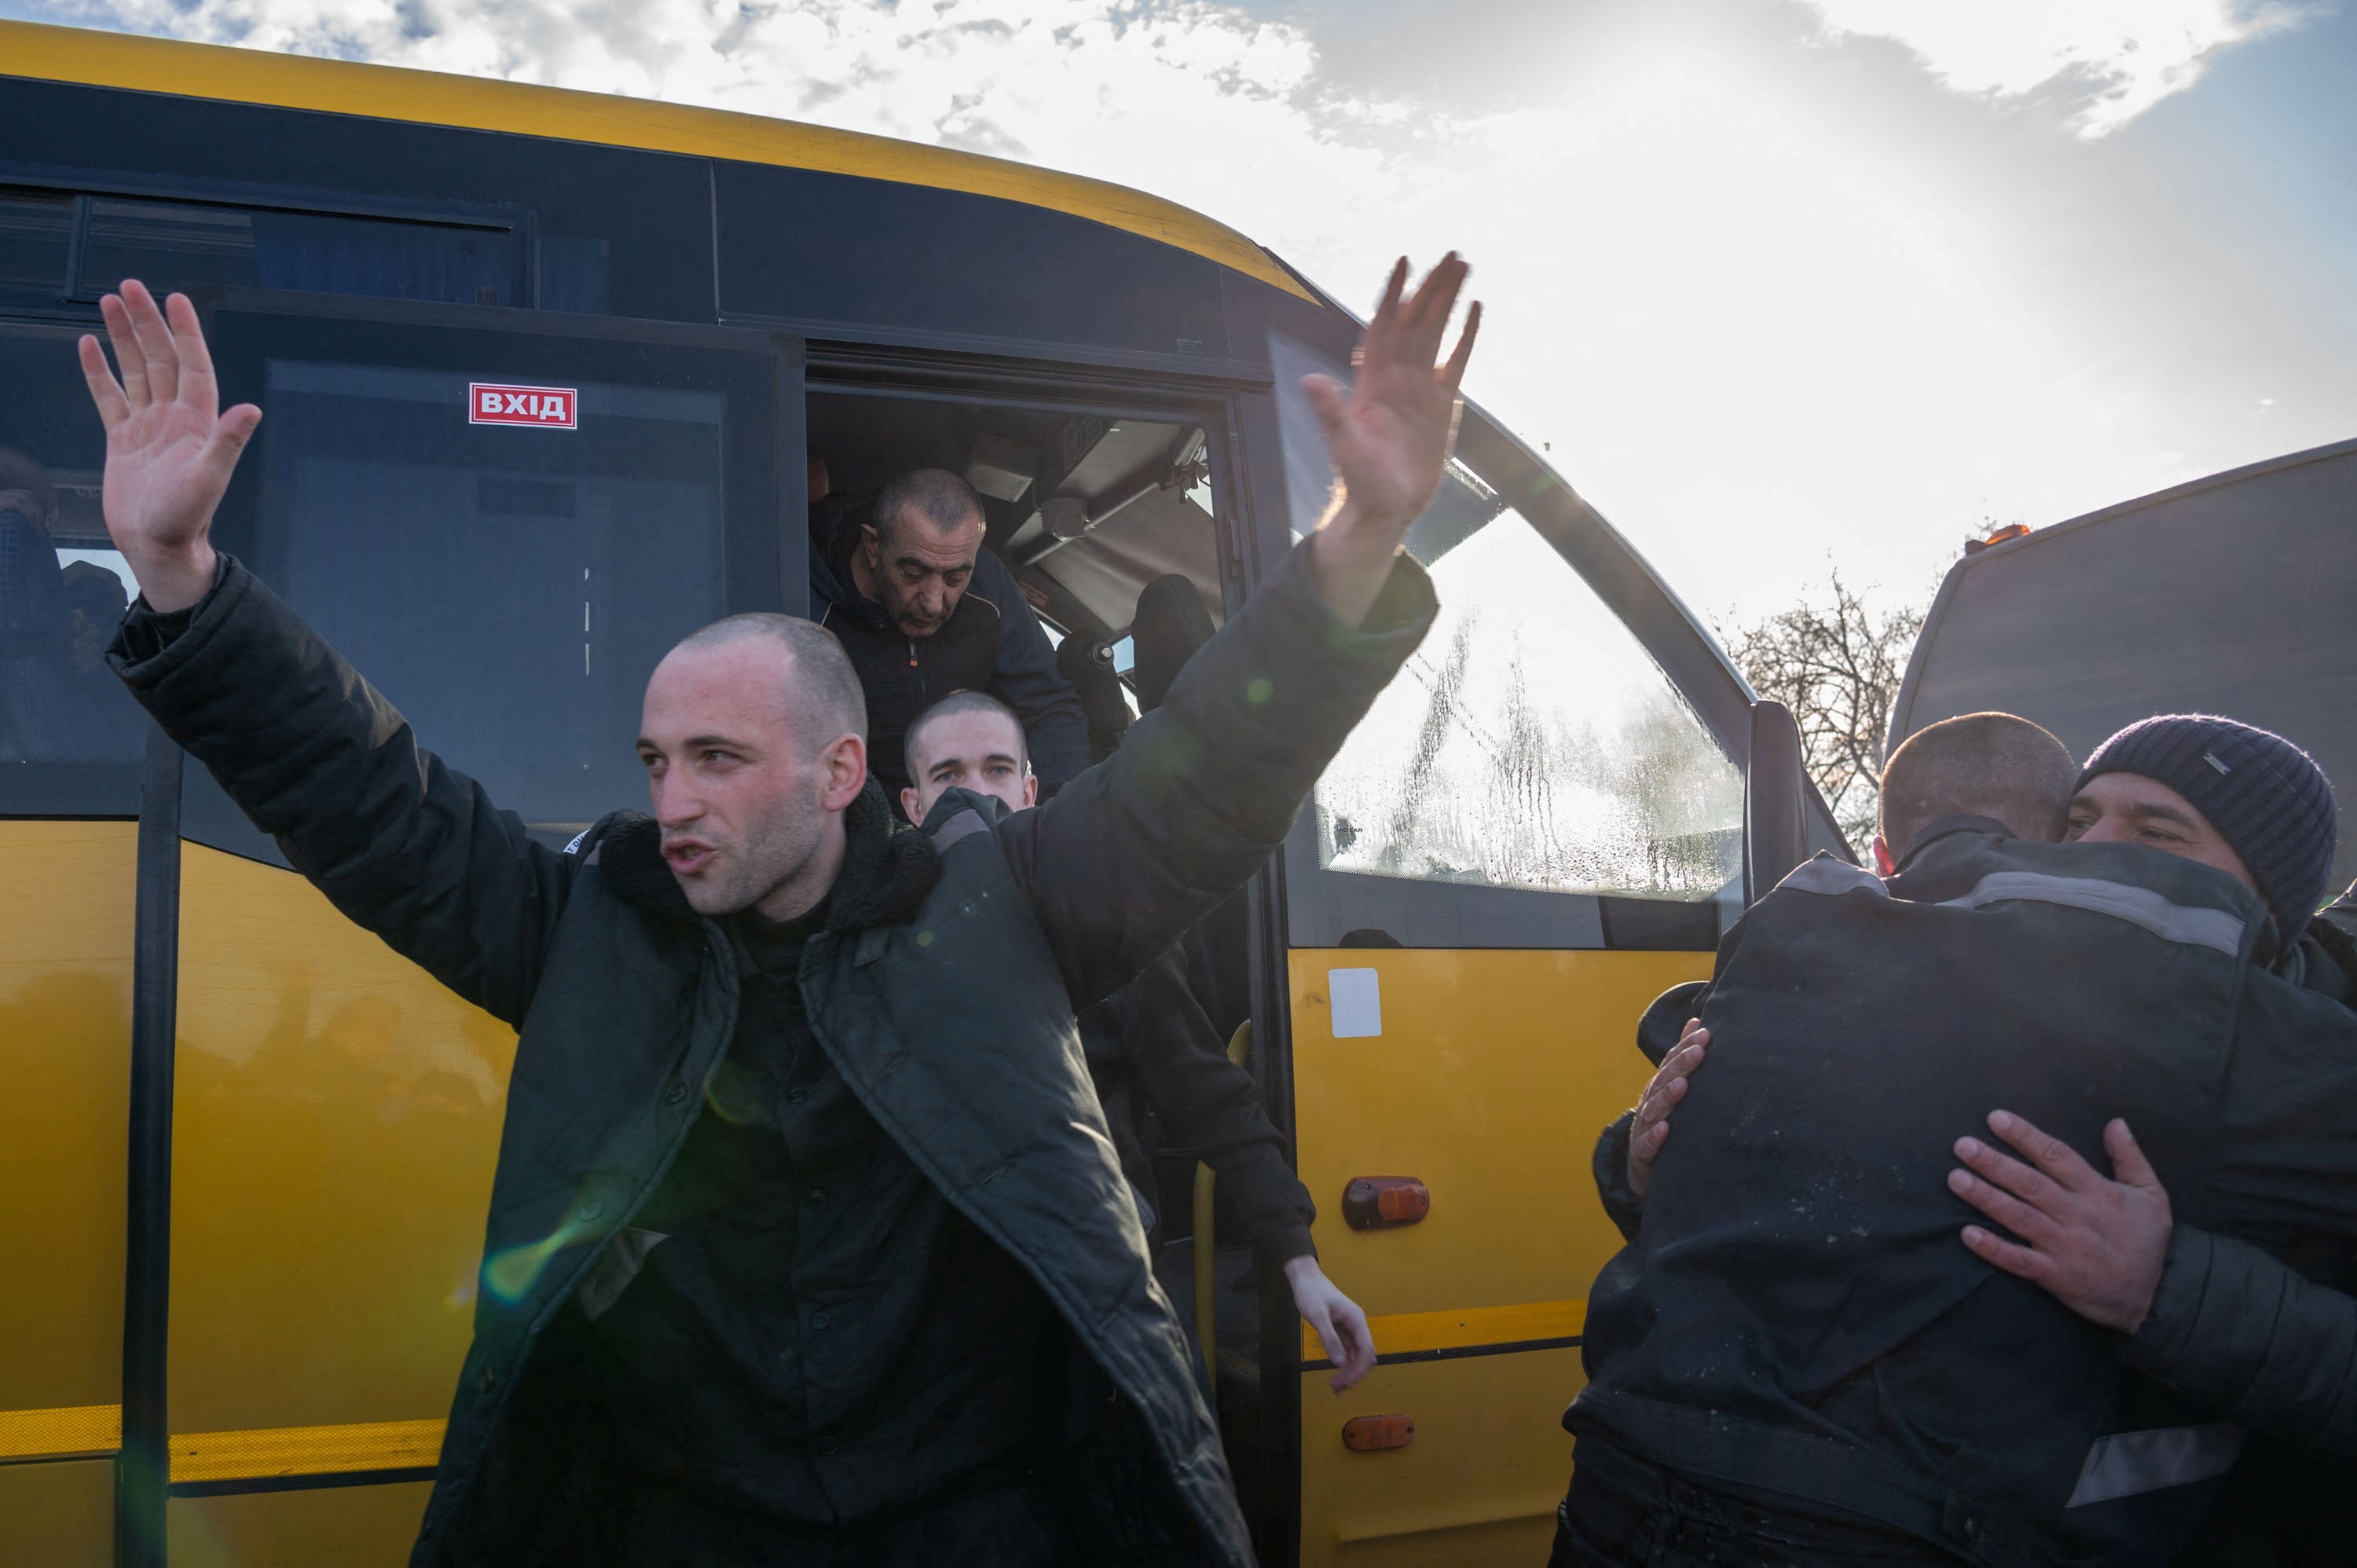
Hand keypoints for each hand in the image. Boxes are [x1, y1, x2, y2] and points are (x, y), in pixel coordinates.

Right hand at [77, 280, 260, 611]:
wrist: (159, 548)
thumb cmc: (186, 519)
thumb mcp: (208, 479)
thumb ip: (227, 443)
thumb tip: (252, 410)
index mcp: (197, 422)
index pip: (192, 364)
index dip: (185, 331)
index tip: (174, 298)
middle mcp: (174, 418)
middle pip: (160, 358)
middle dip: (146, 322)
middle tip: (130, 286)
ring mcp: (148, 427)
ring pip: (135, 371)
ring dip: (124, 337)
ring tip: (110, 303)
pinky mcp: (123, 440)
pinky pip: (109, 396)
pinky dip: (99, 371)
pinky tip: (89, 345)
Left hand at [1286, 1254, 1375, 1391]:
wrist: (1304, 1277)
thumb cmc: (1311, 1292)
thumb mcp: (1318, 1316)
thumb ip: (1329, 1339)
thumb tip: (1340, 1363)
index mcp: (1356, 1319)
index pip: (1366, 1349)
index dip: (1359, 1369)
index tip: (1347, 1382)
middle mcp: (1357, 1325)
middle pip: (1364, 1355)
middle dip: (1354, 1373)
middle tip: (1338, 1388)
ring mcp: (1350, 1328)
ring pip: (1356, 1355)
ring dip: (1349, 1371)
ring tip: (1336, 1386)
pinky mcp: (1341, 1330)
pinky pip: (1347, 1350)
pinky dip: (1343, 1363)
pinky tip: (1336, 1372)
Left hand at [1303, 254, 1480, 625]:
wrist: (1386, 508)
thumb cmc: (1361, 482)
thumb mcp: (1344, 447)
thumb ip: (1330, 412)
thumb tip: (1309, 381)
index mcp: (1371, 381)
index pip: (1383, 325)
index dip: (1393, 293)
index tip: (1404, 261)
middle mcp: (1396, 377)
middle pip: (1416, 320)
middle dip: (1432, 286)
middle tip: (1452, 254)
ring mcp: (1419, 388)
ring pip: (1436, 332)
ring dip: (1448, 300)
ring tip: (1464, 267)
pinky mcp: (1441, 404)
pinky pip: (1455, 362)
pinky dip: (1465, 336)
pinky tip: (1474, 310)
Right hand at [1627, 1019, 1706, 1199]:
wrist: (1640, 1165)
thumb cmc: (1663, 1121)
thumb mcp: (1670, 1088)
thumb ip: (1681, 1057)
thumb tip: (1697, 1022)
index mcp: (1658, 1087)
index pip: (1670, 1063)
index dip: (1685, 1047)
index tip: (1706, 1033)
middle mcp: (1650, 1103)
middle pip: (1663, 1081)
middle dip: (1680, 1064)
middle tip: (1700, 1051)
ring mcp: (1645, 1126)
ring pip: (1655, 1109)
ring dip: (1668, 1096)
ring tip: (1683, 1085)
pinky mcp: (1643, 1152)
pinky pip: (1647, 1144)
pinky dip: (1655, 1136)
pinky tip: (1666, 1129)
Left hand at [1948, 1111, 2171, 1333]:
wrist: (2157, 1297)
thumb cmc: (2149, 1243)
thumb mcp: (2152, 1195)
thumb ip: (2131, 1157)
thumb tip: (2116, 1122)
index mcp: (2098, 1192)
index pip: (2056, 1156)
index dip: (2025, 1136)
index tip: (1995, 1118)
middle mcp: (2078, 1215)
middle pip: (2030, 1183)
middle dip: (1994, 1163)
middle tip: (1963, 1145)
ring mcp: (2065, 1246)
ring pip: (2020, 1217)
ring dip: (1986, 1198)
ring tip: (1956, 1179)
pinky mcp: (2056, 1276)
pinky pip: (2019, 1261)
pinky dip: (1993, 1248)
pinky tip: (1967, 1234)